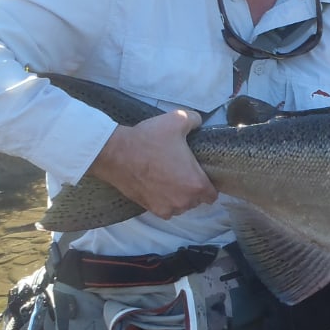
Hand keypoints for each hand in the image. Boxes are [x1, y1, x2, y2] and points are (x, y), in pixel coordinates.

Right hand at [86, 109, 218, 219]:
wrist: (116, 153)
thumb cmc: (149, 139)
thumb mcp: (177, 120)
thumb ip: (194, 120)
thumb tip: (198, 121)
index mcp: (196, 183)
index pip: (212, 195)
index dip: (209, 185)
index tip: (201, 175)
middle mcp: (184, 201)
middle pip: (196, 200)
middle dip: (192, 189)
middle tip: (183, 172)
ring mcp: (167, 207)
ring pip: (181, 206)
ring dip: (178, 197)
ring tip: (169, 179)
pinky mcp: (150, 209)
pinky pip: (165, 210)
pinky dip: (164, 201)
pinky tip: (158, 187)